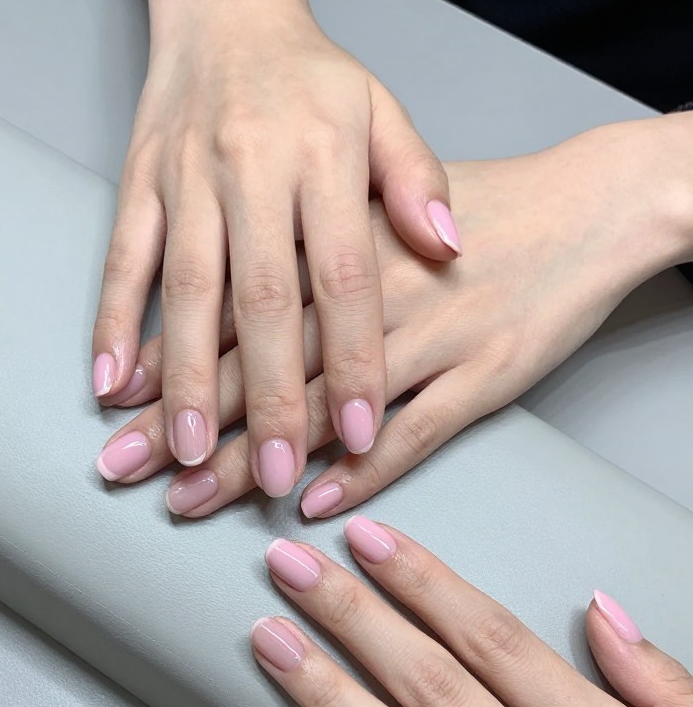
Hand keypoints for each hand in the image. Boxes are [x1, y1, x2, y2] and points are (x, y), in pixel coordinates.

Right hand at [91, 0, 454, 495]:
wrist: (224, 11)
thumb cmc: (311, 77)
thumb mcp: (383, 112)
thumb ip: (418, 180)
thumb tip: (452, 248)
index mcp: (324, 156)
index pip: (343, 278)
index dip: (351, 361)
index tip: (360, 434)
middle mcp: (251, 171)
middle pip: (260, 302)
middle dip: (268, 397)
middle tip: (276, 475)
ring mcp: (187, 180)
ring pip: (184, 293)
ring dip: (184, 380)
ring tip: (190, 455)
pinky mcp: (139, 185)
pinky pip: (121, 261)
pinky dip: (112, 324)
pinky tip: (112, 385)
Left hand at [94, 117, 692, 514]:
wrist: (584, 208)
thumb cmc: (479, 210)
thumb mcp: (388, 202)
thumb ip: (315, 244)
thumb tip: (237, 299)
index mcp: (340, 247)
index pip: (240, 312)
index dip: (179, 361)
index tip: (123, 405)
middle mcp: (374, 298)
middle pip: (264, 371)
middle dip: (189, 425)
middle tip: (123, 470)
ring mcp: (430, 342)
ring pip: (325, 412)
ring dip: (254, 460)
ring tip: (188, 501)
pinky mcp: (482, 378)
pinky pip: (416, 435)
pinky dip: (365, 471)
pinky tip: (316, 504)